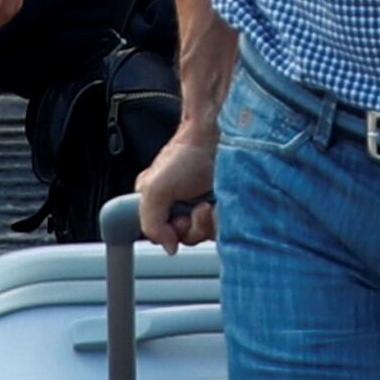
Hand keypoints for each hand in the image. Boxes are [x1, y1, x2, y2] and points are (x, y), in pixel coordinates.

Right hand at [134, 119, 218, 249]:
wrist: (219, 134)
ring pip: (206, 235)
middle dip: (191, 228)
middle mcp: (182, 206)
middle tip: (195, 209)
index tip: (174, 225)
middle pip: (185, 238)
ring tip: (208, 203)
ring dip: (208, 223)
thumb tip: (168, 246)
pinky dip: (224, 219)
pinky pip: (227, 228)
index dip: (168, 234)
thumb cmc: (187, 152)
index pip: (161, 235)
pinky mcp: (228, 206)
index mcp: (159, 202)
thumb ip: (150, 222)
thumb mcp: (155, 188)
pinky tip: (221, 203)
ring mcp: (205, 206)